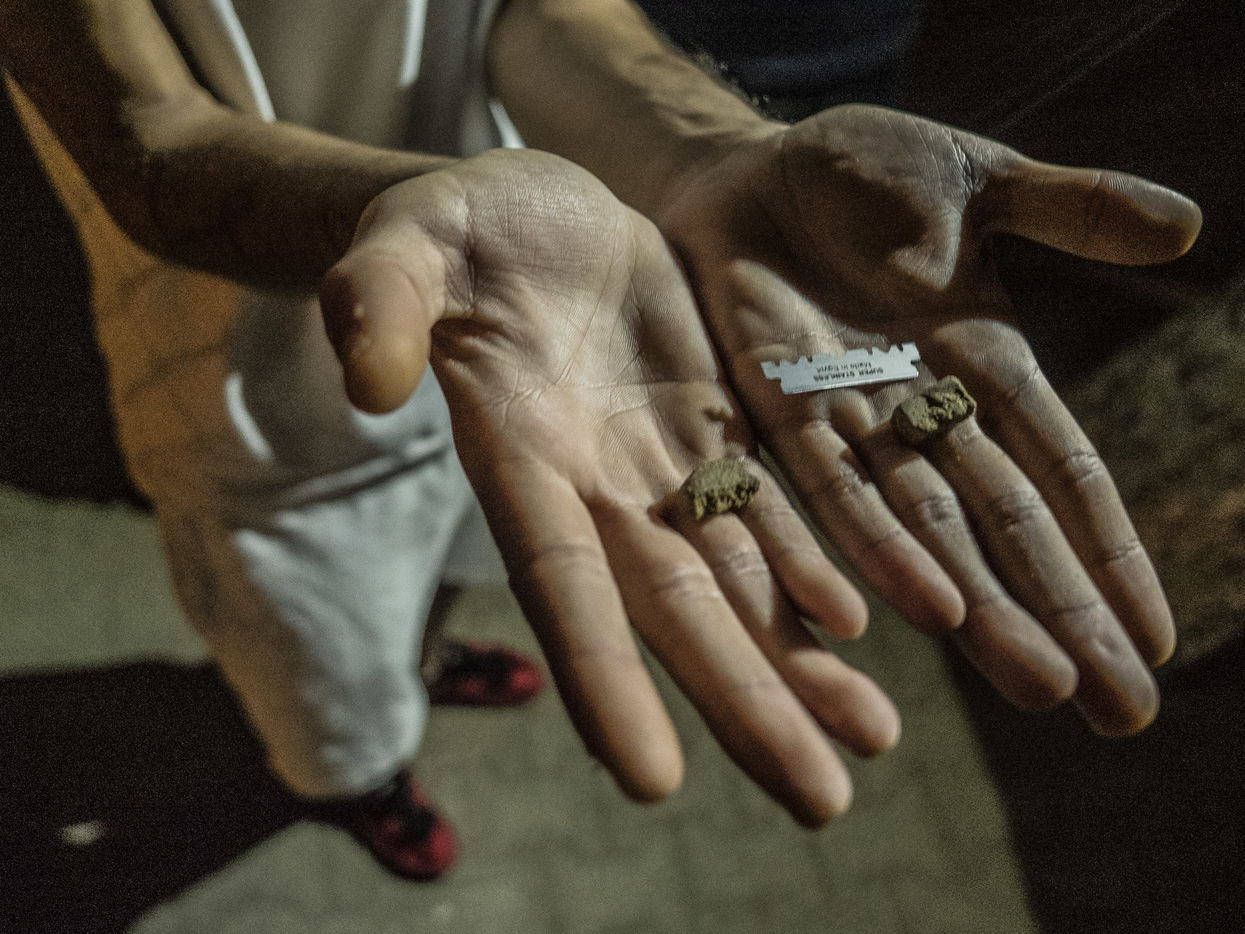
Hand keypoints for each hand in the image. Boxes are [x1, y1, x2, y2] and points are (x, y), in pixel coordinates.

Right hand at [319, 149, 898, 823]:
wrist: (530, 216)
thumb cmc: (452, 232)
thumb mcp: (403, 245)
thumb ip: (379, 304)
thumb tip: (369, 381)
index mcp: (518, 454)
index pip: (561, 581)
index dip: (604, 674)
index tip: (650, 779)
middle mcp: (597, 486)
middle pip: (676, 609)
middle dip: (745, 702)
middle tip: (820, 800)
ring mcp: (662, 461)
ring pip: (740, 576)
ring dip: (803, 659)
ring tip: (873, 737)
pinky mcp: (713, 424)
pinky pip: (771, 507)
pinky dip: (814, 566)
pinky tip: (861, 628)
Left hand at [656, 104, 1202, 734]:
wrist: (748, 166)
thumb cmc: (868, 172)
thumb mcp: (979, 180)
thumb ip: (1068, 209)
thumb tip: (1189, 226)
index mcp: (986, 363)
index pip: (1061, 473)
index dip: (1108, 552)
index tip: (1155, 642)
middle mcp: (924, 409)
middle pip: (1003, 524)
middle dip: (1059, 613)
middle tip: (1116, 712)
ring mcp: (850, 412)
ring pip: (922, 526)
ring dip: (977, 606)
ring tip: (1033, 684)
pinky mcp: (772, 399)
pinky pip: (821, 482)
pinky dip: (866, 545)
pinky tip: (915, 614)